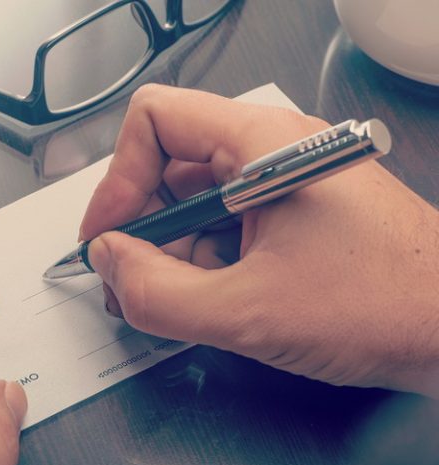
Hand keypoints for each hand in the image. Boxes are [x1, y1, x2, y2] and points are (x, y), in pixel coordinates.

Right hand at [80, 85, 438, 397]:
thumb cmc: (387, 304)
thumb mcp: (248, 312)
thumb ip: (157, 293)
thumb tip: (110, 264)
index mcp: (263, 144)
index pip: (156, 120)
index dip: (119, 179)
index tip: (108, 234)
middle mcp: (271, 150)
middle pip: (168, 163)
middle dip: (140, 225)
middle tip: (127, 277)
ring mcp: (281, 180)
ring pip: (193, 198)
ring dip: (169, 249)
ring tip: (169, 298)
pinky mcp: (290, 211)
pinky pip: (223, 221)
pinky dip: (201, 257)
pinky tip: (206, 296)